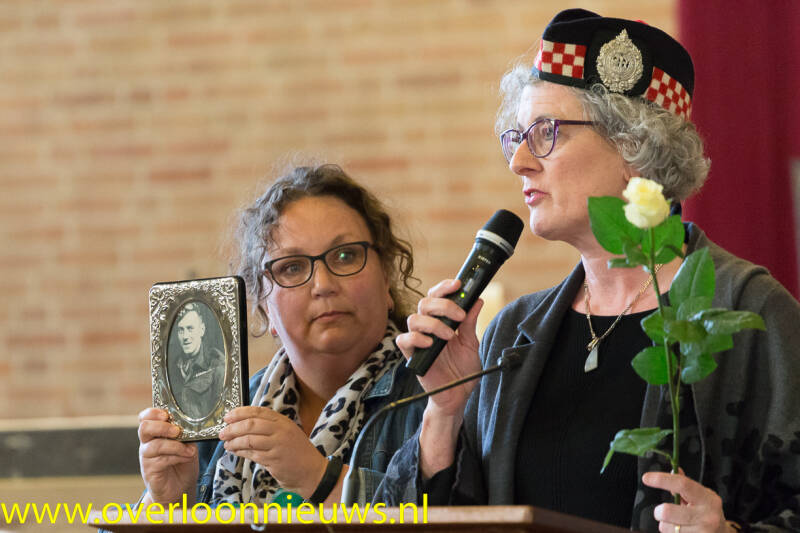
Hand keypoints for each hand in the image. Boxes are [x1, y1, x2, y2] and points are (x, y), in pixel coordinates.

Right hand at [138, 408, 198, 504]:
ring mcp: (147, 458)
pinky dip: (177, 457)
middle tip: (177, 431)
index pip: (145, 418)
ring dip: (175, 446)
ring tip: (189, 450)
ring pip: (154, 446)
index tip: (167, 414)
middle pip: (144, 428)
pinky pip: (160, 460)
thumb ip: (186, 434)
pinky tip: (186, 457)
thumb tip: (192, 426)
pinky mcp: (150, 471)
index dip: (153, 413)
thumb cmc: (182, 463)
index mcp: (155, 433)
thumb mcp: (187, 445)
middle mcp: (147, 444)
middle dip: (162, 427)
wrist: (179, 489)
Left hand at [219, 406, 327, 498]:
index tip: (228, 416)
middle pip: (251, 424)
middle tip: (222, 432)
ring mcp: (277, 445)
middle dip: (233, 428)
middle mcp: (281, 430)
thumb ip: (269, 428)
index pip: (258, 411)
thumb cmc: (297, 453)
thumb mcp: (286, 433)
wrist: (312, 472)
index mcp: (283, 421)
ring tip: (227, 444)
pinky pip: (252, 454)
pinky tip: (236, 451)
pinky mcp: (274, 459)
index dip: (240, 412)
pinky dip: (241, 452)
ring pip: (249, 439)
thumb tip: (243, 425)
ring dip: (234, 442)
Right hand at [396, 279, 483, 476]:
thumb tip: (477, 300)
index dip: (444, 287)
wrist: (458, 396)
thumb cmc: (462, 370)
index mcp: (441, 321)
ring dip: (434, 323)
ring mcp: (418, 341)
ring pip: (414, 319)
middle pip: (424, 303)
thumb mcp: (471, 344)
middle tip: (459, 316)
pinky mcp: (411, 356)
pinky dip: (417, 338)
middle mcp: (428, 328)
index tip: (458, 284)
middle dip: (443, 305)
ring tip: (450, 336)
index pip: (436, 296)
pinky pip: (404, 340)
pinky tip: (431, 343)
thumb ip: (471, 323)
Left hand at [643, 471, 731, 532]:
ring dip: (666, 526)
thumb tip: (673, 470)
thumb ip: (684, 485)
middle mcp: (707, 516)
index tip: (646, 478)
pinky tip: (682, 531)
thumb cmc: (707, 512)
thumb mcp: (700, 496)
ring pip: (666, 528)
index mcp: (707, 498)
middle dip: (659, 512)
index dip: (662, 480)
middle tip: (662, 512)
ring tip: (677, 524)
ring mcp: (704, 532)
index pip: (682, 484)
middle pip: (667, 511)